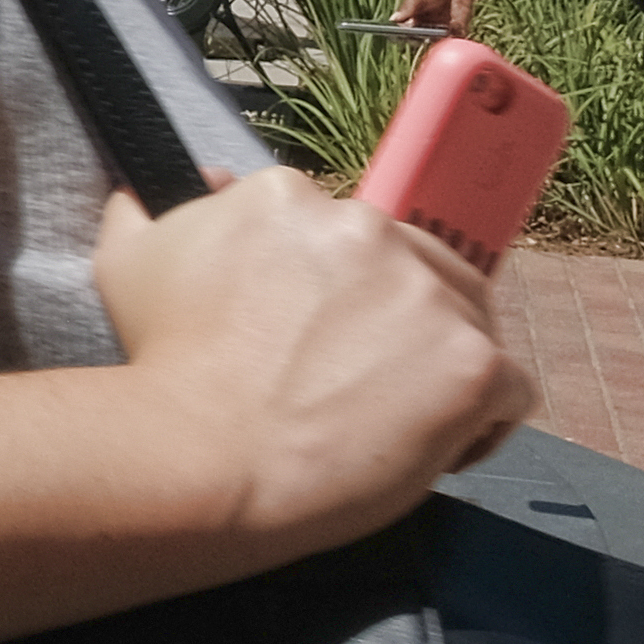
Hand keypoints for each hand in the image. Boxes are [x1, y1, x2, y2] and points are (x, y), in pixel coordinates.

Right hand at [91, 165, 532, 547]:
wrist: (202, 456)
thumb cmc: (163, 369)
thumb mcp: (130, 262)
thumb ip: (151, 209)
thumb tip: (171, 187)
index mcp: (290, 196)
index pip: (348, 231)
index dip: (340, 290)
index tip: (314, 336)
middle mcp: (367, 228)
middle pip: (423, 265)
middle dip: (400, 319)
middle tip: (353, 379)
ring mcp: (427, 295)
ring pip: (471, 321)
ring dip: (441, 364)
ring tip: (390, 416)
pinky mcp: (473, 363)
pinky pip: (513, 388)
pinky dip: (485, 421)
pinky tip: (433, 445)